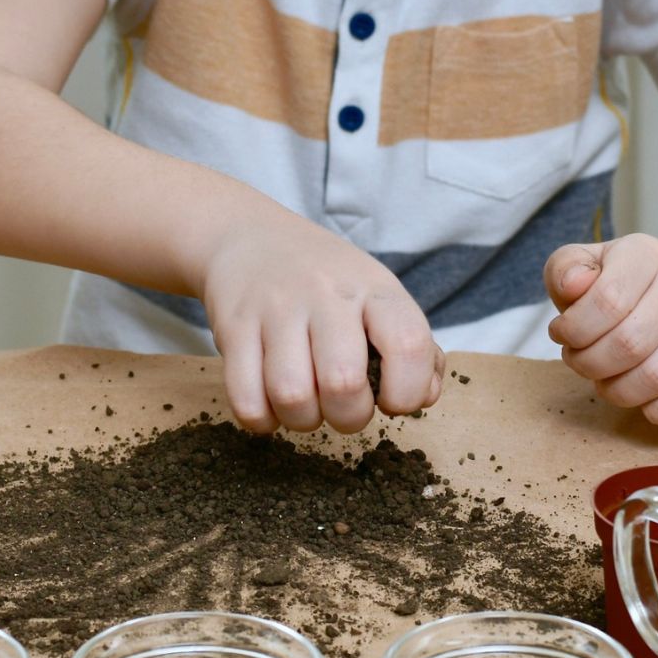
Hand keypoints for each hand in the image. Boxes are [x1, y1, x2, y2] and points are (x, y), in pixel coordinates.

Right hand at [200, 215, 443, 434]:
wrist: (249, 237)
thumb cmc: (326, 281)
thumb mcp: (377, 295)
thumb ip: (413, 346)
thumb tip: (424, 396)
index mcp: (374, 289)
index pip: (409, 345)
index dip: (408, 392)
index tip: (391, 400)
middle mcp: (326, 294)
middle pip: (343, 383)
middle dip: (348, 418)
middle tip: (343, 407)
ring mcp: (275, 309)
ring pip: (291, 396)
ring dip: (302, 420)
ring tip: (305, 405)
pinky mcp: (233, 327)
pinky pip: (245, 399)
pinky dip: (261, 419)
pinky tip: (270, 404)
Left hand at [544, 234, 657, 424]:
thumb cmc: (616, 285)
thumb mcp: (582, 266)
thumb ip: (565, 270)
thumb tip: (573, 287)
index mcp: (645, 255)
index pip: (607, 300)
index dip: (573, 330)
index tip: (562, 333)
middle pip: (629, 344)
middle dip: (589, 364)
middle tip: (579, 360)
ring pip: (657, 376)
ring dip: (616, 390)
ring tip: (604, 377)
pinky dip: (657, 410)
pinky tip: (640, 399)